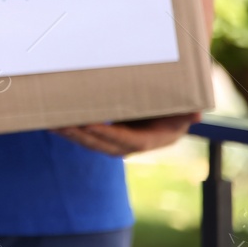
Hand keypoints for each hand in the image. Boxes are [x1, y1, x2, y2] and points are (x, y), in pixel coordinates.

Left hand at [53, 112, 198, 156]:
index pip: (130, 141)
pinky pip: (89, 137)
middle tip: (61, 124)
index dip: (109, 134)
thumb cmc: (179, 101)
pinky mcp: (109, 136)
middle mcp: (137, 144)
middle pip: (106, 145)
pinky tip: (53, 122)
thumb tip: (196, 115)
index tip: (89, 125)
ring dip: (72, 135)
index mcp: (156, 138)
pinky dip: (72, 131)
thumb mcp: (186, 104)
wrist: (172, 105)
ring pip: (94, 143)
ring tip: (51, 123)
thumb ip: (189, 108)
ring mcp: (122, 142)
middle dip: (83, 136)